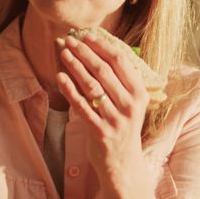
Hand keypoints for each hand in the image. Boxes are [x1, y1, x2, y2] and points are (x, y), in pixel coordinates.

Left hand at [57, 32, 148, 176]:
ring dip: (75, 67)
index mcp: (140, 93)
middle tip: (69, 40)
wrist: (123, 163)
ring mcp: (116, 119)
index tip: (86, 35)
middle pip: (104, 71)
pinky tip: (60, 77)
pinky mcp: (100, 132)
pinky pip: (81, 106)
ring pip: (92, 86)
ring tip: (63, 53)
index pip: (121, 62)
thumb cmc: (122, 127)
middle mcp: (130, 105)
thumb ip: (119, 81)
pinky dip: (69, 90)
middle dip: (85, 52)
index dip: (102, 46)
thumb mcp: (129, 103)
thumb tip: (97, 50)